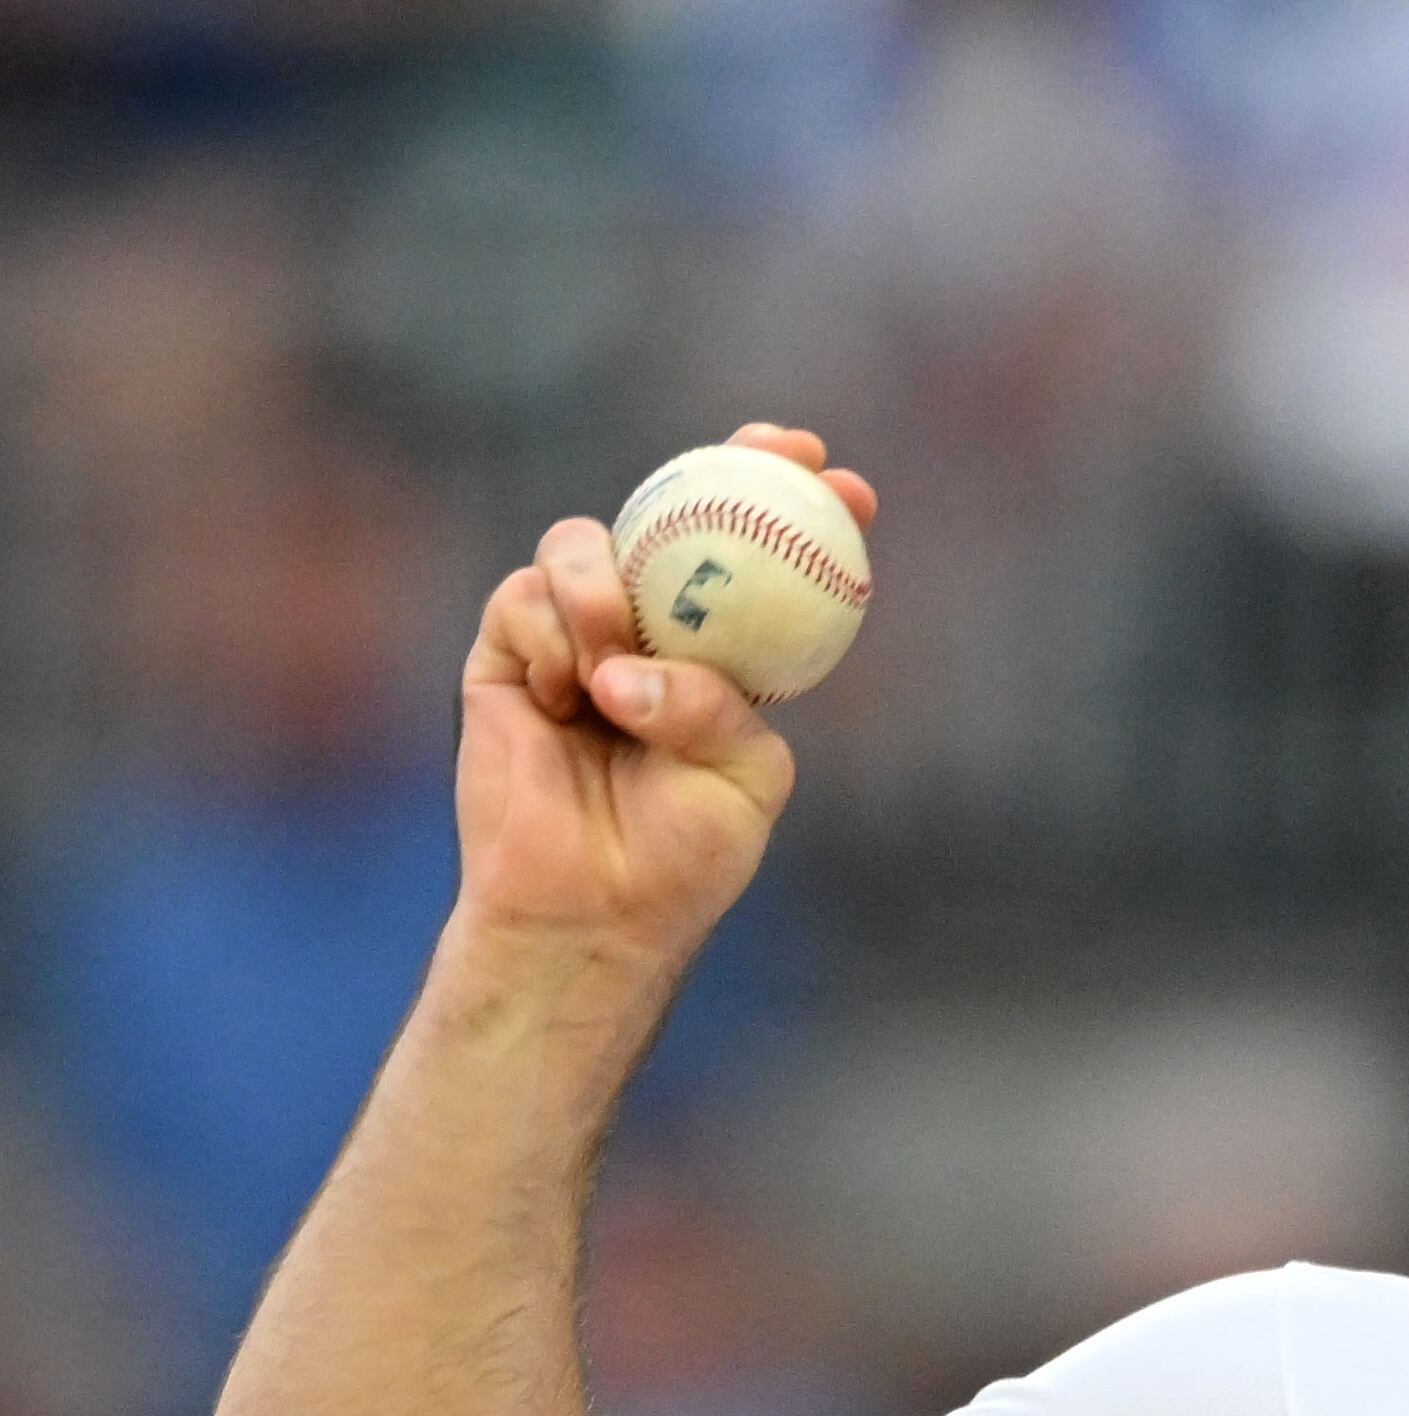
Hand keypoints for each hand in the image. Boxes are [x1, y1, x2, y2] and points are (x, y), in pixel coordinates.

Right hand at [453, 423, 876, 961]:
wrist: (589, 910)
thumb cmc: (680, 856)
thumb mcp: (740, 778)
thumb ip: (716, 706)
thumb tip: (634, 670)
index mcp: (722, 656)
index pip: (762, 563)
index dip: (799, 509)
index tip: (844, 481)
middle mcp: (650, 631)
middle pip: (678, 517)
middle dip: (725, 468)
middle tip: (764, 455)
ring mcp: (576, 636)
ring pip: (583, 544)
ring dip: (604, 589)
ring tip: (614, 669)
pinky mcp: (507, 654)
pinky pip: (524, 597)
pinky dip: (553, 635)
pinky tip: (572, 693)